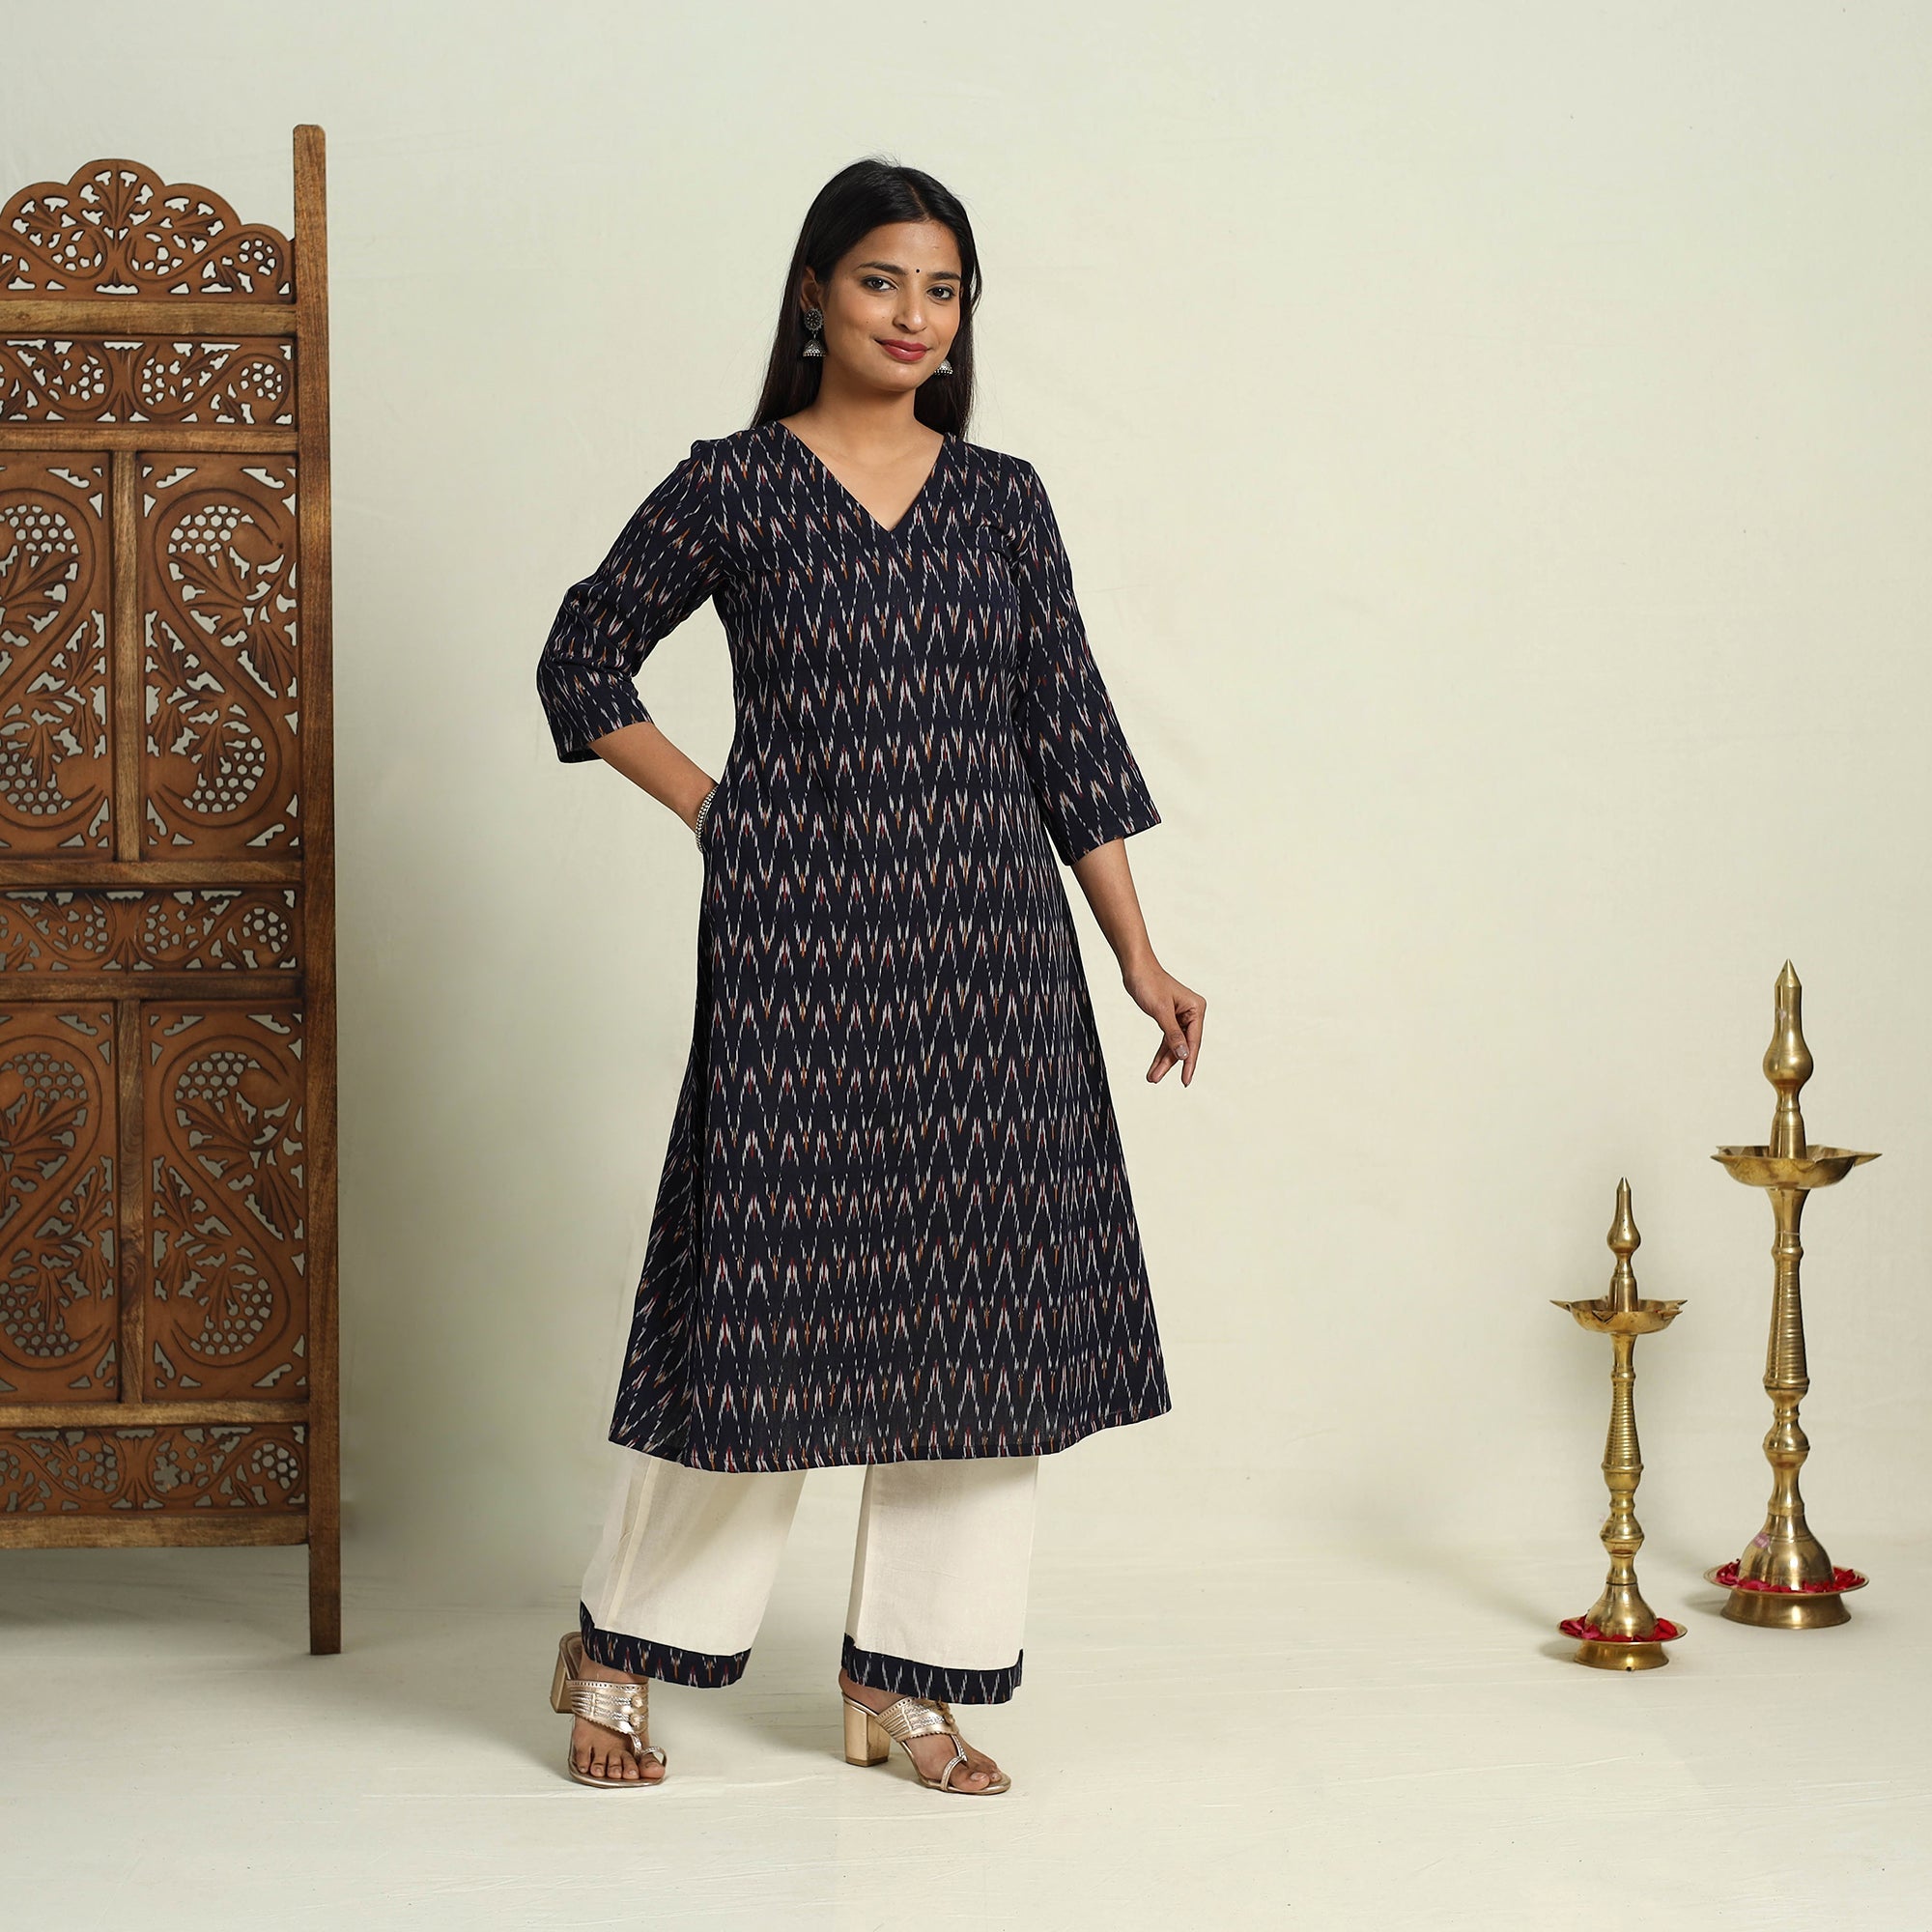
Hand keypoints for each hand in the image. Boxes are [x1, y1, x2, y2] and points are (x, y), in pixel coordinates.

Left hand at [1122, 956, 1203, 1085]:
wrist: (1135, 968)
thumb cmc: (1149, 983)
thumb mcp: (1161, 1012)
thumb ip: (1173, 1035)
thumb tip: (1184, 1055)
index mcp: (1196, 1008)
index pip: (1193, 1041)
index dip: (1189, 1062)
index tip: (1185, 1080)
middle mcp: (1192, 1013)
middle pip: (1183, 1046)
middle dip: (1169, 1064)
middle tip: (1156, 1079)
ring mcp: (1181, 1016)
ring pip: (1174, 1045)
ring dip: (1163, 1061)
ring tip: (1152, 1077)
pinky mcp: (1170, 1018)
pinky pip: (1167, 1039)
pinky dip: (1160, 1052)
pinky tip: (1155, 1065)